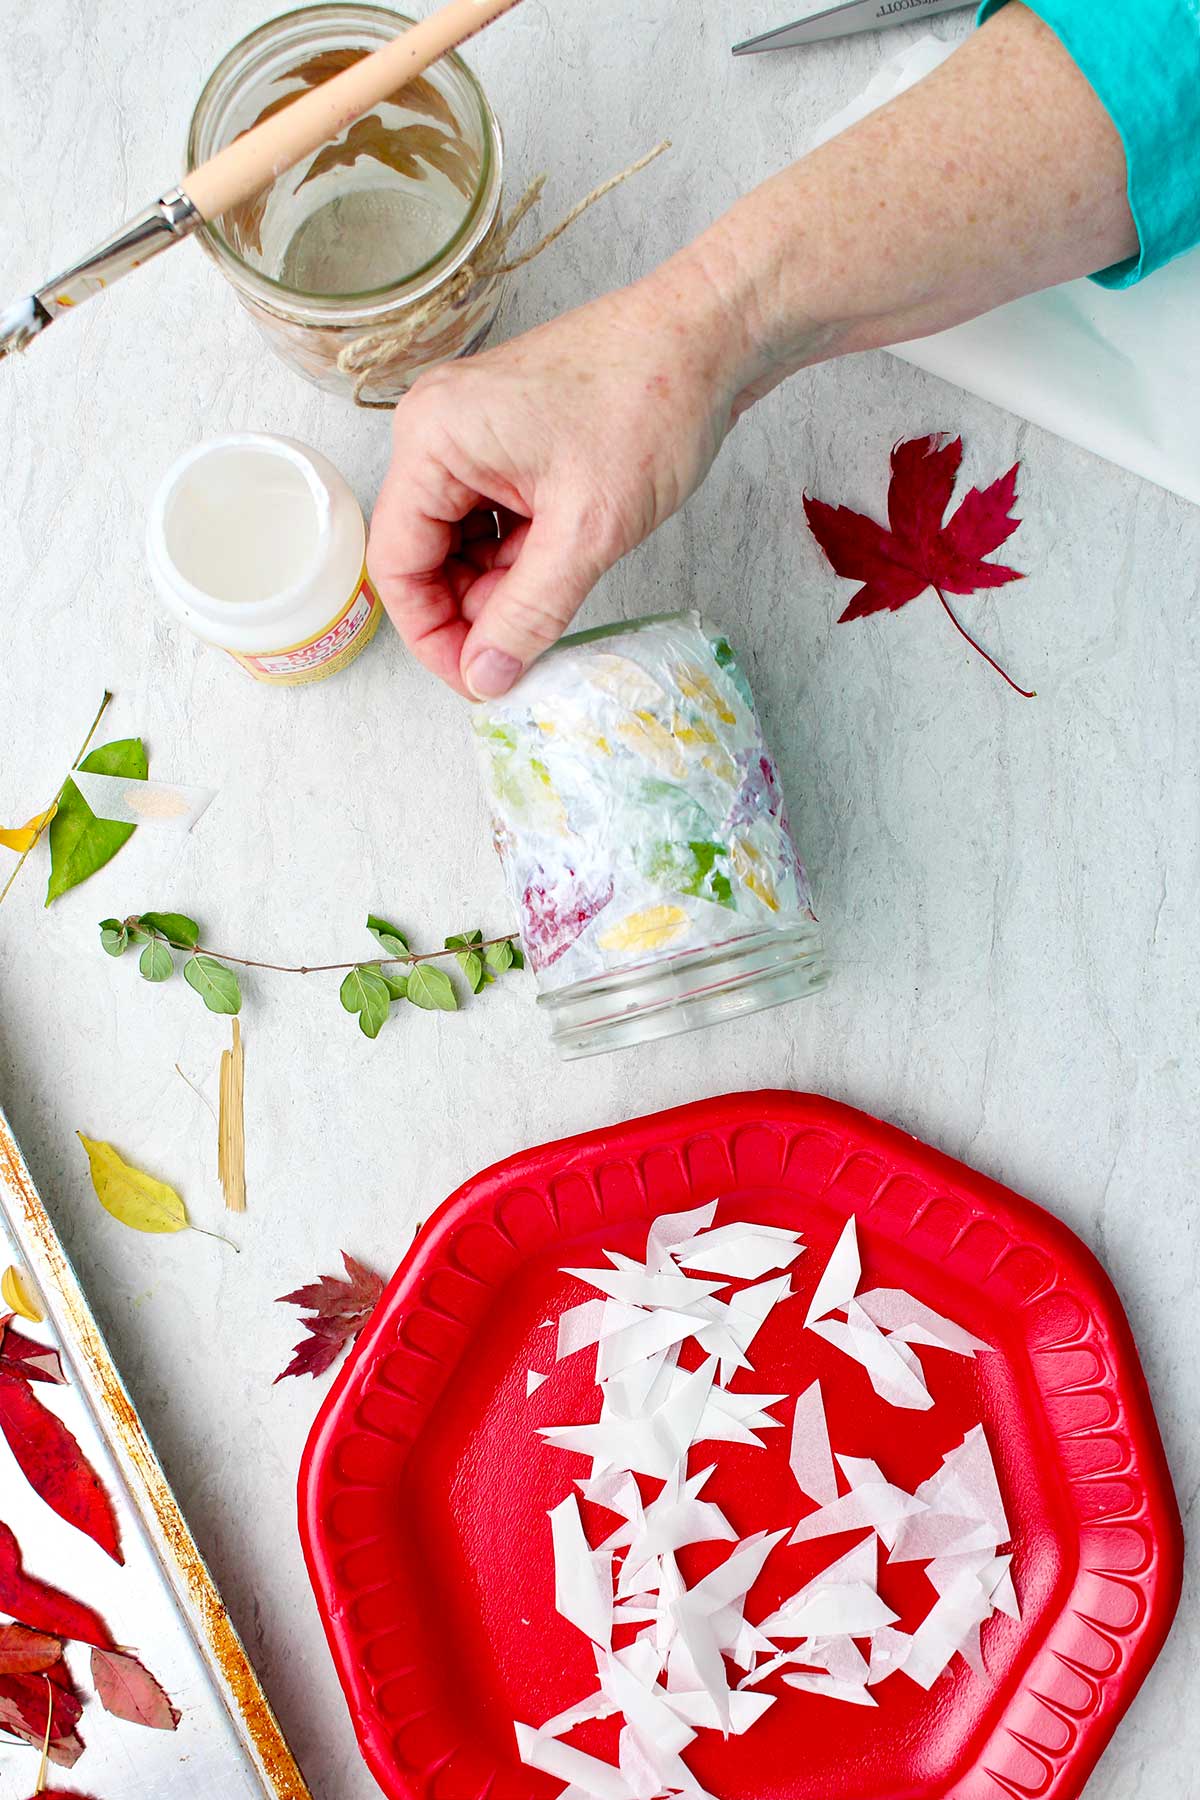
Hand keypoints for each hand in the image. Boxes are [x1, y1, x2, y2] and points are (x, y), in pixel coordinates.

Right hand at [367, 260, 750, 697]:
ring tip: (554, 603)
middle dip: (471, 611)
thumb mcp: (587, 530)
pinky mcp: (510, 436)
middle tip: (521, 654)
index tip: (476, 682)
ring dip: (500, 586)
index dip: (431, 635)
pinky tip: (561, 568)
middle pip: (426, 553)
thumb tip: (484, 678)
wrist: (711, 336)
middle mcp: (438, 429)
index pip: (396, 563)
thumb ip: (528, 612)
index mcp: (433, 439)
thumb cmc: (650, 406)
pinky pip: (494, 515)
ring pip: (463, 541)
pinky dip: (521, 555)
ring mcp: (473, 430)